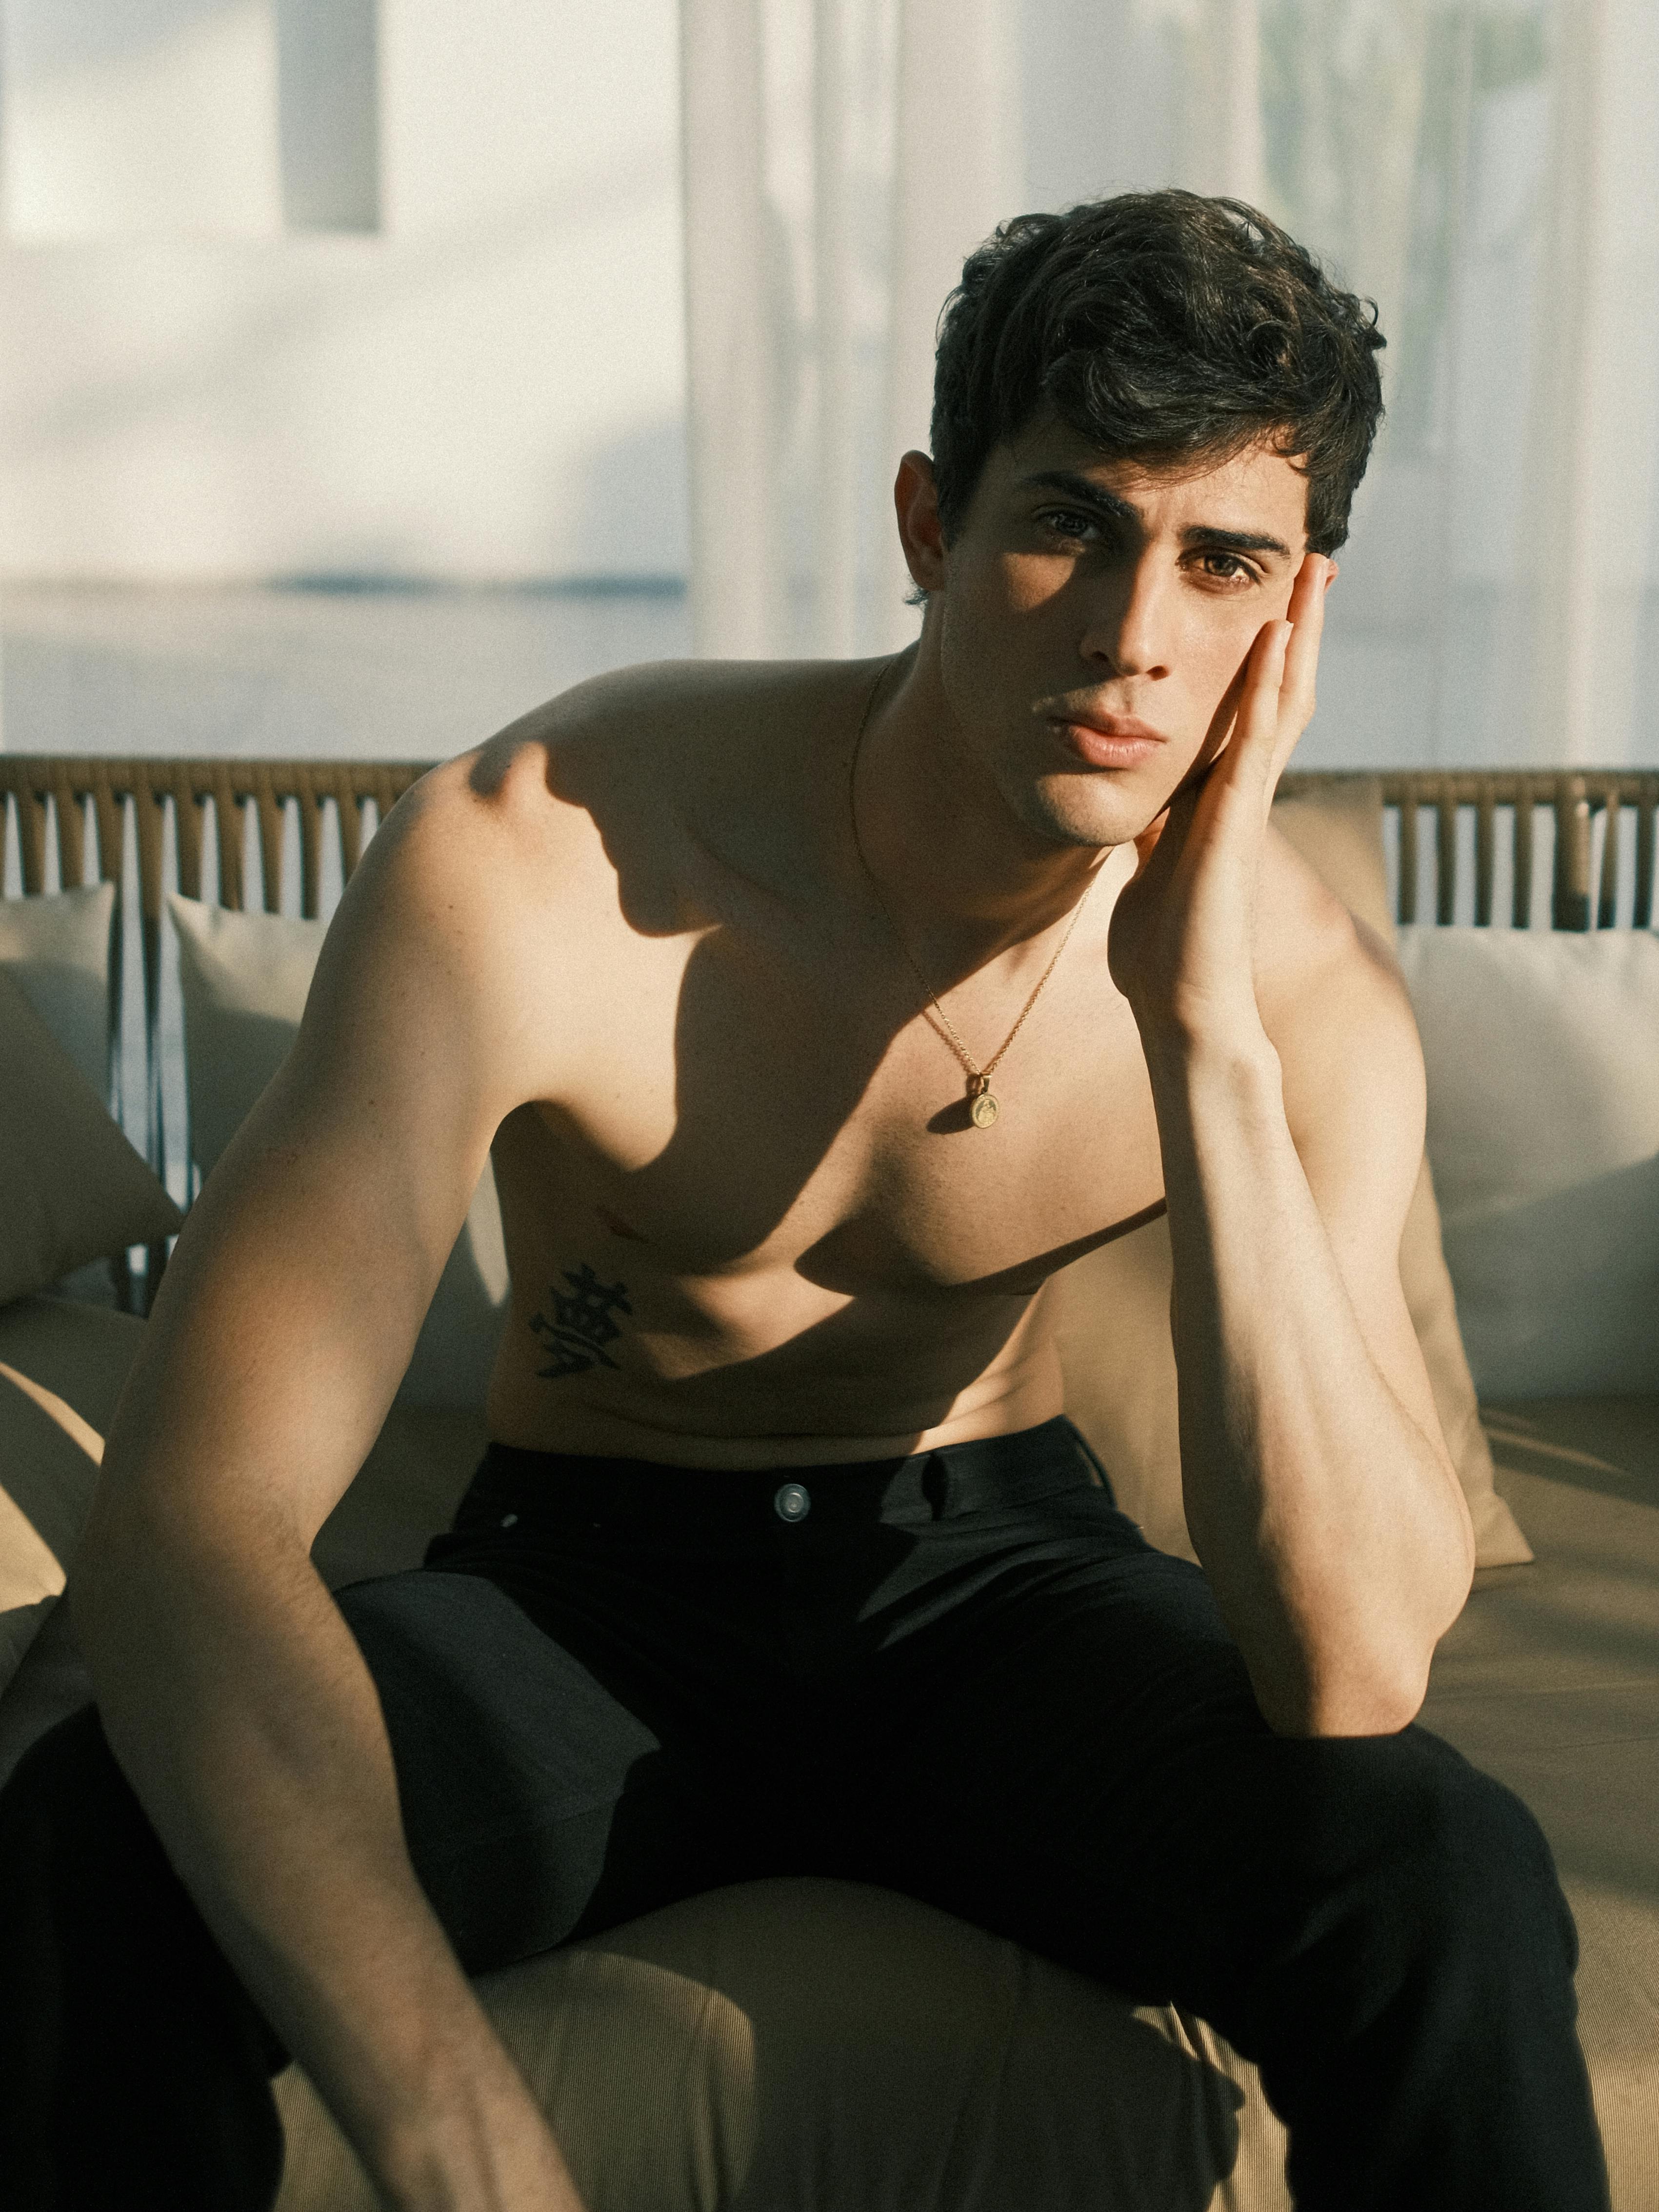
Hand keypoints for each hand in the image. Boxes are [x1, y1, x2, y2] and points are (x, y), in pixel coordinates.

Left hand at [1107, 552, 1332, 1045]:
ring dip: (1297, 636)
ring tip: (1311, 575)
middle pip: (1281, 693)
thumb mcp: (1150, 865)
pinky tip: (1274, 637)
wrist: (1181, 1007)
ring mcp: (1244, 805)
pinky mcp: (1235, 823)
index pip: (1250, 713)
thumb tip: (1141, 800)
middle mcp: (1242, 794)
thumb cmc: (1164, 950)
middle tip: (1315, 565)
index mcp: (1219, 801)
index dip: (1265, 659)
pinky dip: (1265, 687)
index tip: (1273, 601)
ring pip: (1282, 703)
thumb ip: (1154, 826)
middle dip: (1297, 629)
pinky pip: (1256, 741)